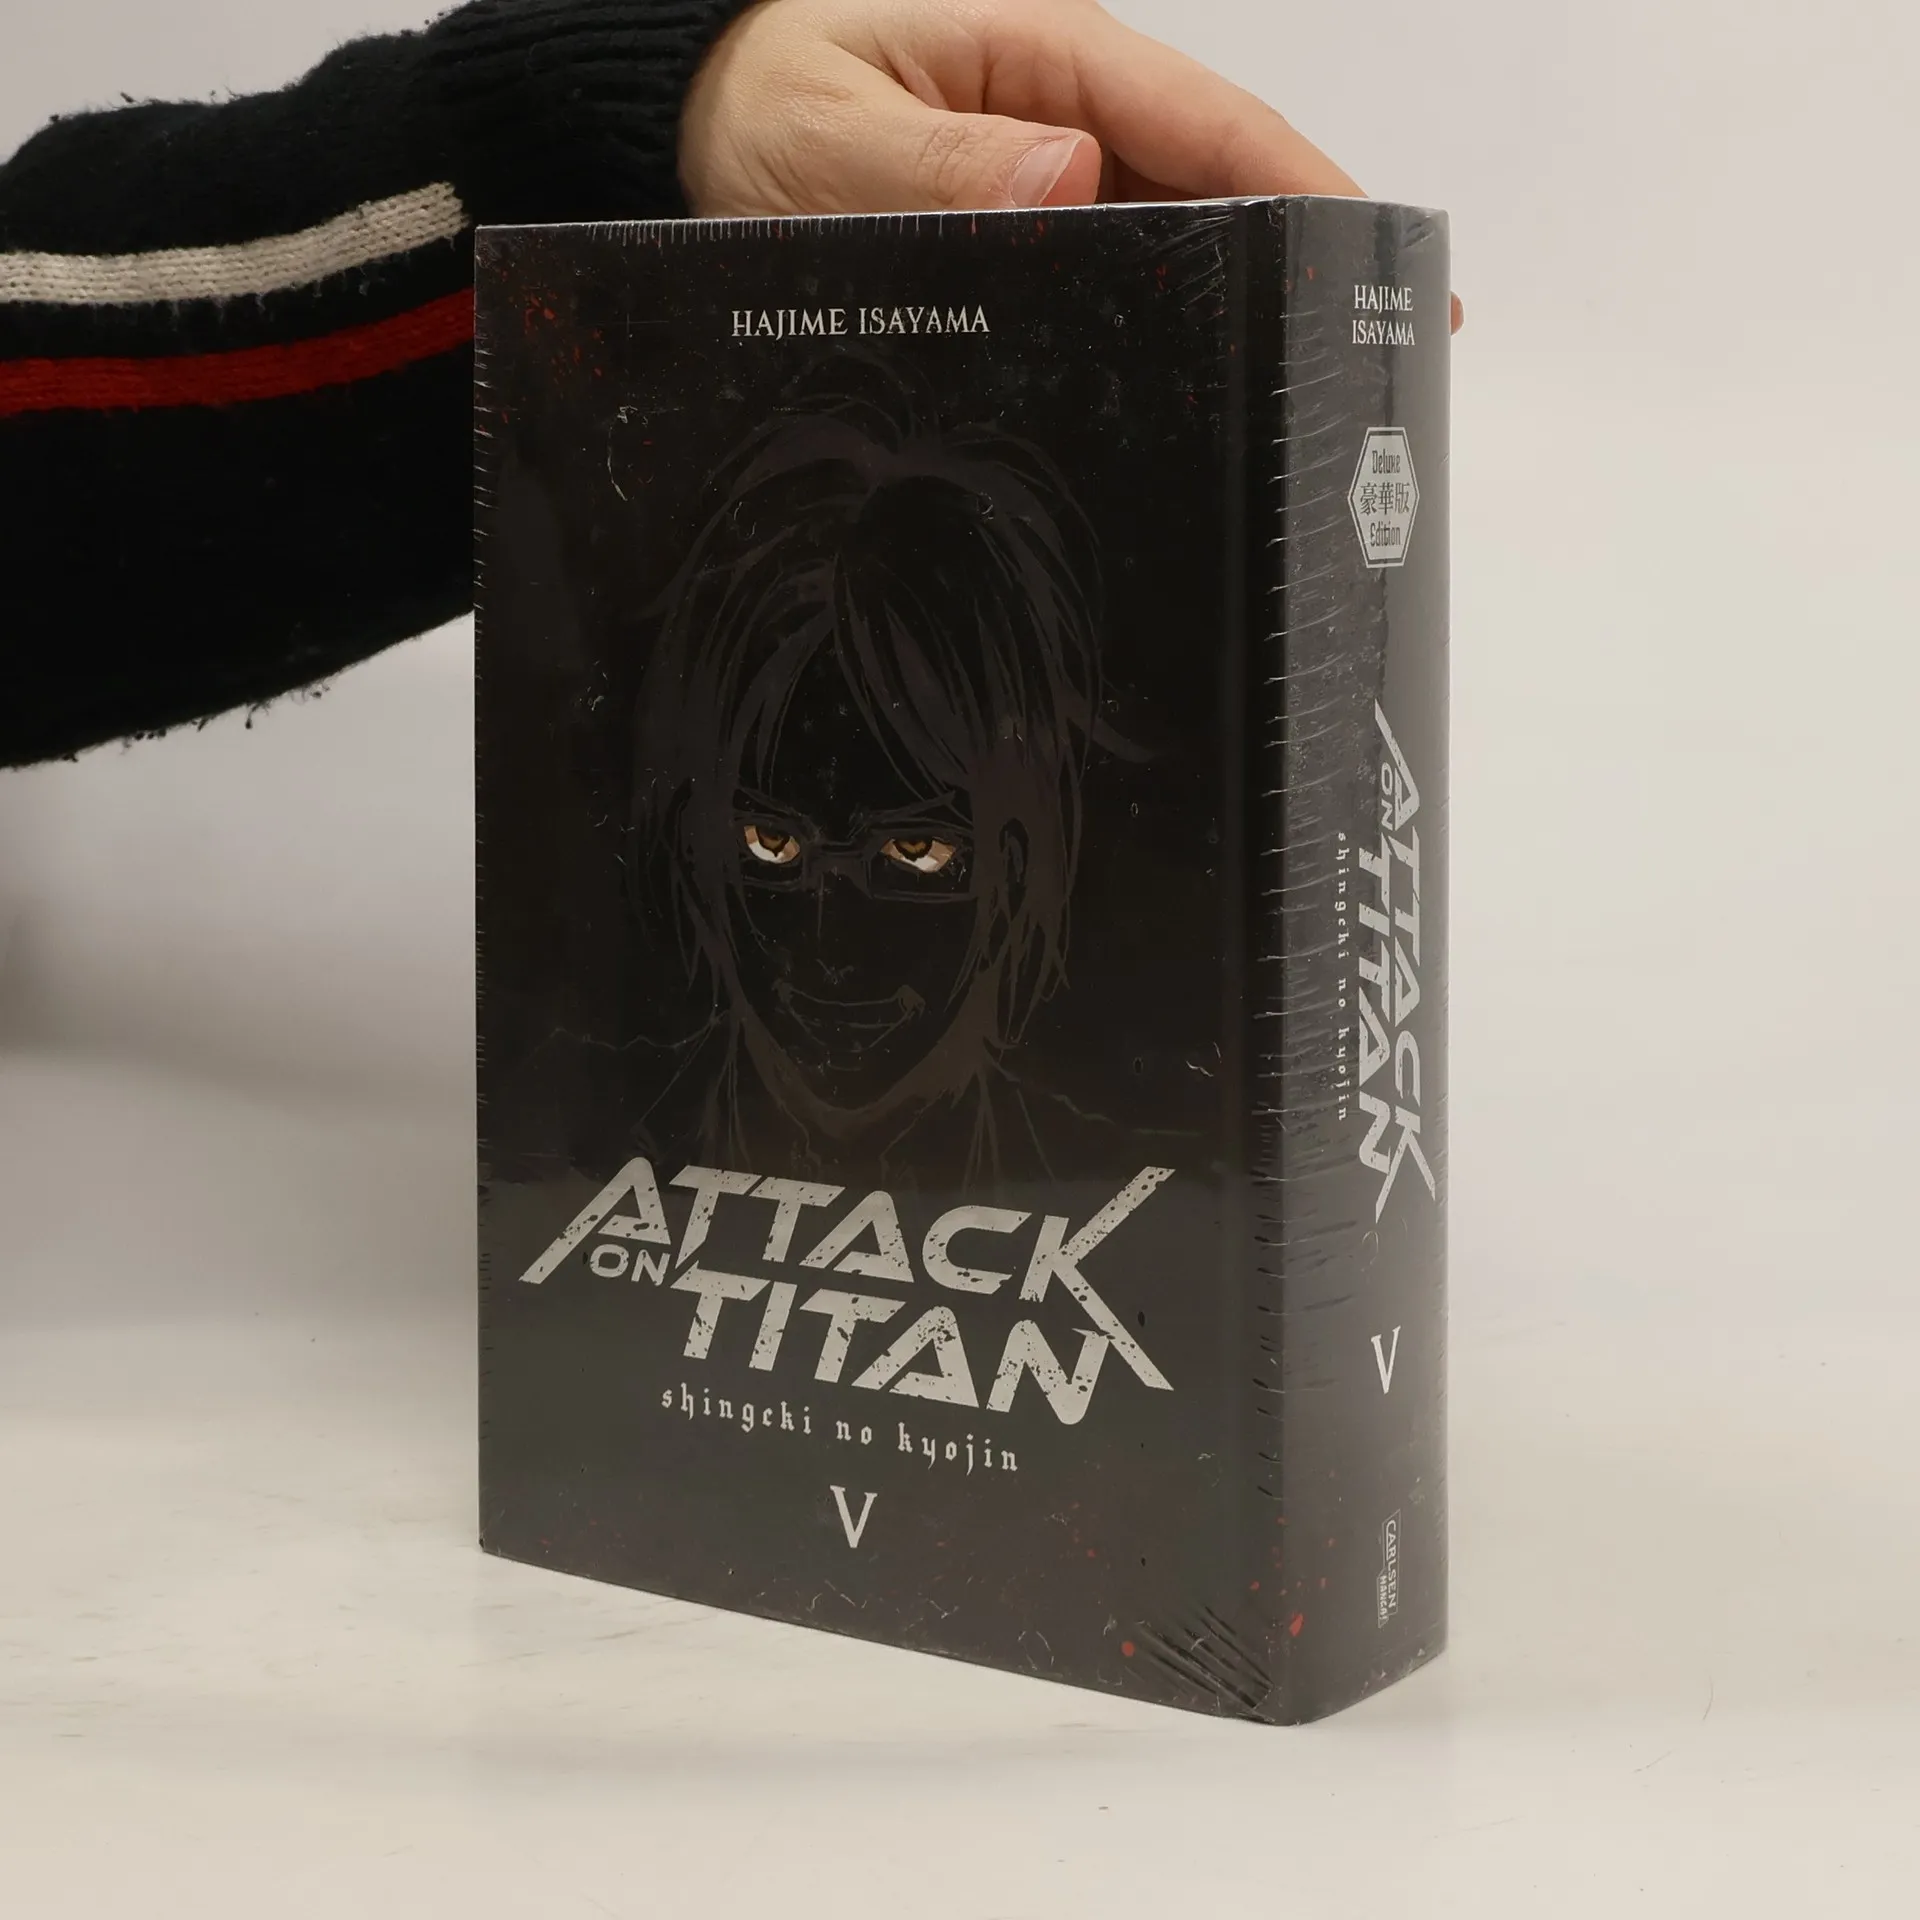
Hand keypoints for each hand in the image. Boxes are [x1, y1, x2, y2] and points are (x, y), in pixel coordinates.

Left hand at [682, 0, 1463, 331]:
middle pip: (1223, 181)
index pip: (1207, 119)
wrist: (694, 118)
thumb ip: (936, 163)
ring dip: (1250, 296)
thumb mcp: (828, 128)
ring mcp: (1057, 170)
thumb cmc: (754, 100)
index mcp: (1046, 57)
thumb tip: (1068, 176)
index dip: (1305, 186)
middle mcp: (1071, 112)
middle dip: (1306, 256)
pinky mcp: (1033, 225)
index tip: (1376, 258)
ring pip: (1183, 231)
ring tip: (1318, 380)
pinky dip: (1173, 315)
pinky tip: (1206, 375)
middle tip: (1383, 347)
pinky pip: (1123, 268)